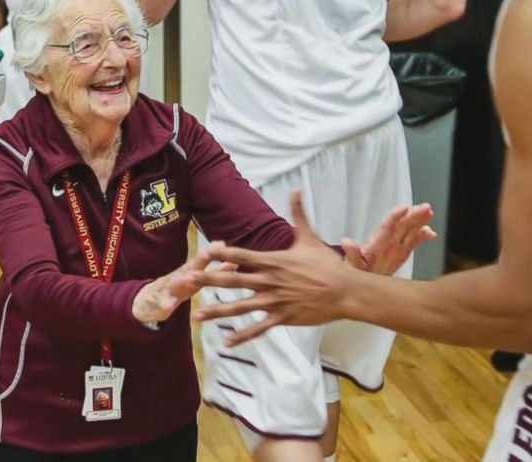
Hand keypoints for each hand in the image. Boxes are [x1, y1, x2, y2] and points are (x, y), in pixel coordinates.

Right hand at [131, 250, 233, 323]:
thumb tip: (235, 261)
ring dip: (180, 280)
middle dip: (198, 261)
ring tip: (186, 278)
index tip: (222, 244)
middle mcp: (178, 277)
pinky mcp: (158, 303)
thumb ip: (214, 272)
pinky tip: (168, 305)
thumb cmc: (177, 288)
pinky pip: (161, 303)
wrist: (147, 301)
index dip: (211, 254)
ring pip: (173, 283)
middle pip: (189, 268)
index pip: (201, 261)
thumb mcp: (196, 280)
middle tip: (207, 253)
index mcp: (189, 273)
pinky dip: (165, 303)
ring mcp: (167, 289)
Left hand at [191, 190, 350, 345]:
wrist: (345, 291)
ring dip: (218, 312)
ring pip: (240, 307)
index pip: (241, 255)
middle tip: (187, 280)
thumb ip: (299, 214)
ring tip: (197, 316)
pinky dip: (242, 336)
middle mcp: (269, 281)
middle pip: (233, 280)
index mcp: (273, 261)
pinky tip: (226, 342)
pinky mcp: (282, 318)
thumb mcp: (310, 237)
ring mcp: (274, 301)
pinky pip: (258, 328)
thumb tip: (297, 189)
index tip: (202, 251)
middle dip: (208, 280)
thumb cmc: (327, 264)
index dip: (220, 253)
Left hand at [341, 203, 435, 274]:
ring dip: (419, 221)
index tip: (405, 208)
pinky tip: (432, 234)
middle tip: (426, 207)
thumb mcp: (352, 266)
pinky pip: (412, 242)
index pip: (387, 226)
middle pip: (401, 225)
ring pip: (408, 230)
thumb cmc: (355, 273)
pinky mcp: (401, 254)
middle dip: (413, 215)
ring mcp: (394, 247)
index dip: (395, 216)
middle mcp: (387, 242)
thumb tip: (346, 241)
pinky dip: (422, 237)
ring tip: (430, 213)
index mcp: (376, 243)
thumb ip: (352, 254)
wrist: (359, 285)